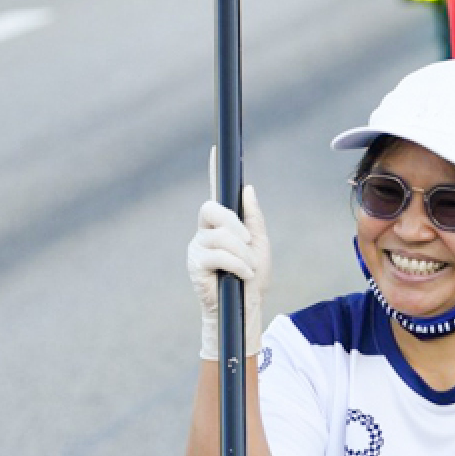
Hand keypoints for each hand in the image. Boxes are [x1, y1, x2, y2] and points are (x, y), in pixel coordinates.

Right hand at [187, 150, 269, 360]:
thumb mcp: (260, 245)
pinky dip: (237, 263)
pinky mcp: (195, 263)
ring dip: (242, 253)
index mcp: (222, 224)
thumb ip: (253, 218)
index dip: (213, 169)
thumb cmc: (253, 278)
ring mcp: (198, 246)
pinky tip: (243, 274)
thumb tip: (248, 189)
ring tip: (248, 269)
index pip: (216, 193)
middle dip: (234, 224)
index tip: (216, 148)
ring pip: (220, 235)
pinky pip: (217, 253)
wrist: (247, 307)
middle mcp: (206, 231)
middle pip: (212, 209)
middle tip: (249, 243)